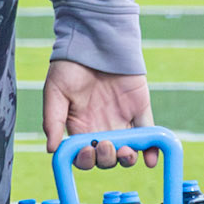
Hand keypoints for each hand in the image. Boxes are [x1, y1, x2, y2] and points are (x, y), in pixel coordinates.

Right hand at [42, 59, 156, 170]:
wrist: (94, 43)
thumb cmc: (69, 66)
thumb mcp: (54, 93)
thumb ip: (52, 121)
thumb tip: (51, 150)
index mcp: (80, 127)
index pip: (84, 155)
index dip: (85, 160)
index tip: (86, 151)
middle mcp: (101, 128)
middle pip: (106, 158)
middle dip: (106, 159)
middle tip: (105, 145)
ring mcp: (122, 120)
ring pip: (127, 150)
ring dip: (127, 158)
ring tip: (125, 152)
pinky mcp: (139, 110)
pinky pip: (148, 133)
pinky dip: (152, 149)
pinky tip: (151, 160)